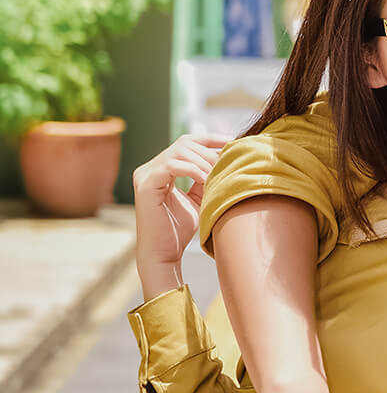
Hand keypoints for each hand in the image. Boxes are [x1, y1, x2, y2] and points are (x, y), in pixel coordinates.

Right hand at [132, 136, 228, 297]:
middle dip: (210, 152)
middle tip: (229, 164)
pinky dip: (192, 169)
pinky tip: (206, 180)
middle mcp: (150, 168)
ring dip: (204, 161)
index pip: (187, 141)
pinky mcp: (145, 184)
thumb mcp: (199, 198)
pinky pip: (172, 165)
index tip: (234, 141)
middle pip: (185, 143)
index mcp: (161, 168)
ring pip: (179, 151)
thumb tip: (227, 156)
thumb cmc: (180, 229)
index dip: (211, 138)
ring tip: (218, 176)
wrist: (164, 254)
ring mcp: (145, 174)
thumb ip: (206, 177)